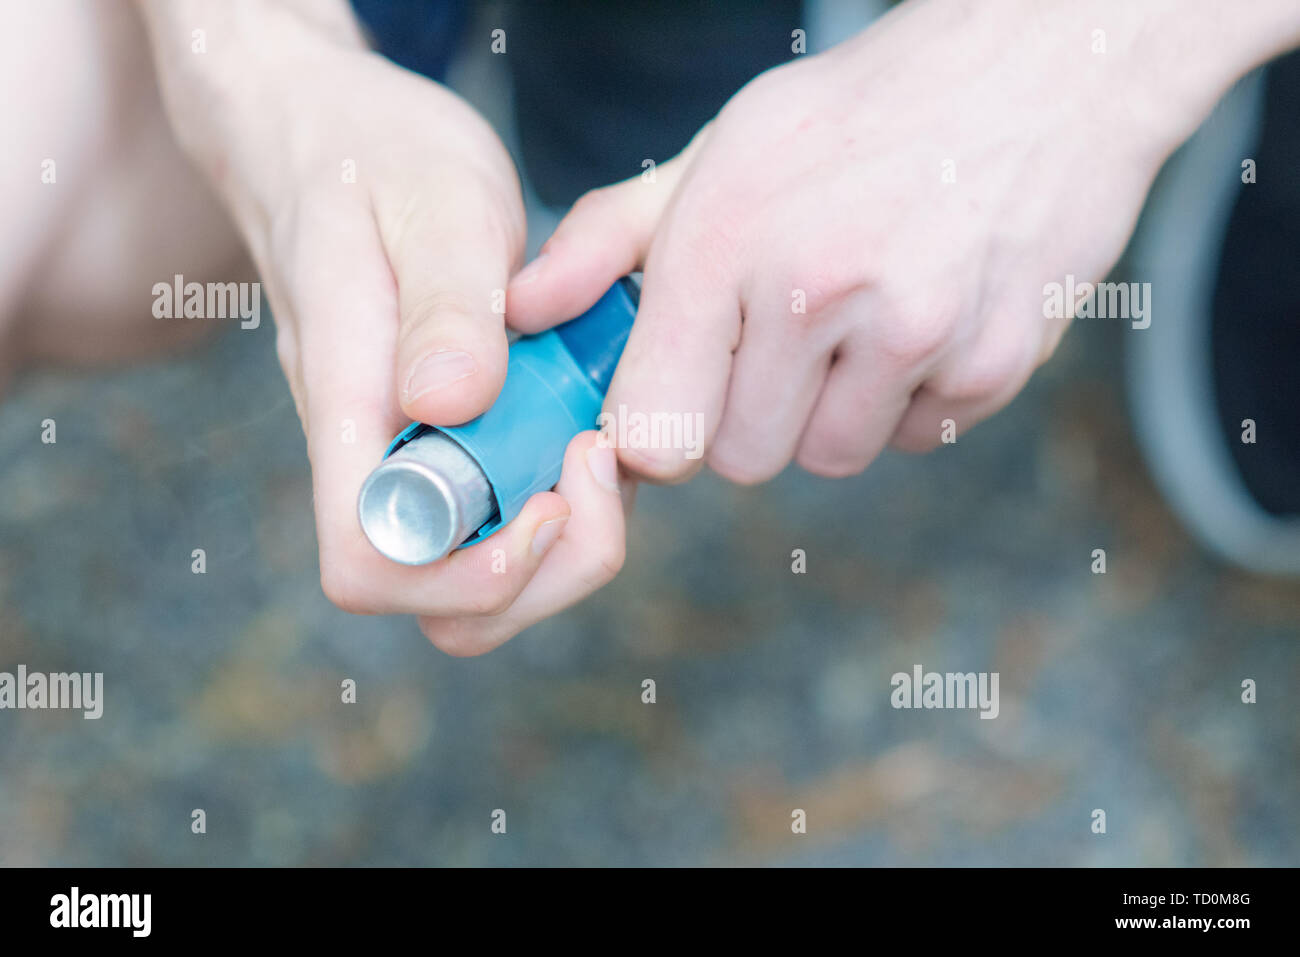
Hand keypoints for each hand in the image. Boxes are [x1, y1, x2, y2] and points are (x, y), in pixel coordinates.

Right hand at [139, 0, 629, 650]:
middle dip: (546, 573)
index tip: (552, 496)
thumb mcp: (431, 203)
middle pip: (439, 603)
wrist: (327, 137)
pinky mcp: (448, 444)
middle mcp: (372, 456)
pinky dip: (562, 498)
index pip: (372, 564)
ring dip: (563, 541)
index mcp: (349, 407)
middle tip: (600, 463)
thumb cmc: (376, 156)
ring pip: (477, 577)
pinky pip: (502, 518)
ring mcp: (409, 457)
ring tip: (598, 442)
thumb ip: (445, 303)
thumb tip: (449, 405)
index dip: (470, 573)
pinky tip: (585, 421)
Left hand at [508, 0, 1293, 483]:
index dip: (659, 429)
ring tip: (854, 322)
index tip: (677, 400)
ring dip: (829, 412)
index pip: (655, 433)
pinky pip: (916, 437)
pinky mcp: (994, 361)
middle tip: (780, 339)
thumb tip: (522, 313)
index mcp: (727, 240)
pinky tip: (920, 319)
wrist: (1034, 68)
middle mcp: (818, 291)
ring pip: (830, 457)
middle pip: (743, 459)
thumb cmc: (852, 119)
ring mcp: (916, 331)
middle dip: (749, 414)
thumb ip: (607, 239)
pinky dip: (909, 400)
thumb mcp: (717, 153)